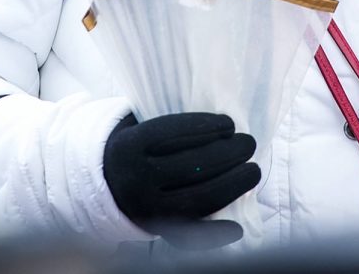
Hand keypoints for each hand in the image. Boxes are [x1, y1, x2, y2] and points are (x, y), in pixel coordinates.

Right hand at [103, 112, 259, 248]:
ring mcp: (147, 209)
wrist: (105, 186)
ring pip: (197, 199)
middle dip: (228, 154)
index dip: (206, 127)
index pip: (173, 134)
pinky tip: (238, 228)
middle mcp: (136, 180)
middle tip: (249, 143)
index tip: (230, 123)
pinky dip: (216, 234)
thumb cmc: (138, 149)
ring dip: (233, 185)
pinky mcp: (157, 231)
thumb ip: (171, 127)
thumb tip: (221, 126)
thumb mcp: (139, 128)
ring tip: (252, 171)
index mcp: (129, 147)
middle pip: (191, 166)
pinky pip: (190, 236)